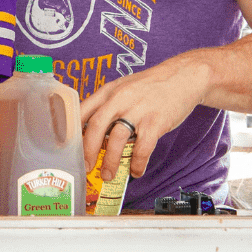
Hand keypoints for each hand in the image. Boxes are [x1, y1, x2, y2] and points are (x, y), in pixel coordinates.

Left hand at [78, 58, 207, 184]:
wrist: (184, 77)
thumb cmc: (151, 85)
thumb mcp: (123, 87)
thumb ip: (107, 104)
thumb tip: (93, 130)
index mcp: (108, 91)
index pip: (82, 111)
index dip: (72, 130)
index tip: (67, 147)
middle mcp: (120, 99)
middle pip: (96, 127)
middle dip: (88, 150)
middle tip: (85, 166)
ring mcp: (138, 110)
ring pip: (117, 139)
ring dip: (110, 161)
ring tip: (107, 174)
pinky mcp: (156, 122)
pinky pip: (143, 147)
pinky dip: (138, 162)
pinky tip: (136, 171)